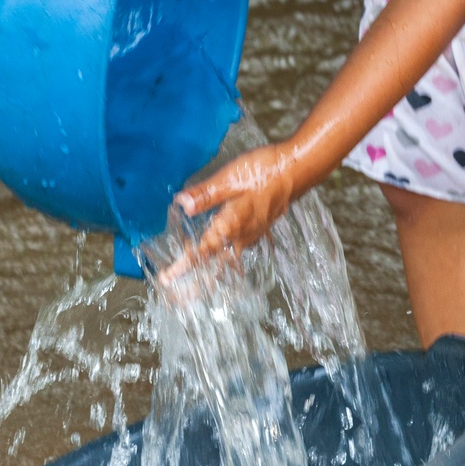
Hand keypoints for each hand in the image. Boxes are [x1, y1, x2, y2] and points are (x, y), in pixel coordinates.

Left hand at [159, 142, 295, 283]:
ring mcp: (252, 233)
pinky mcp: (259, 226)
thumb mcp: (231, 178)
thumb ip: (206, 194)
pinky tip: (222, 252)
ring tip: (197, 280)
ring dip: (211, 270)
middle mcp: (242, 235)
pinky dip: (225, 257)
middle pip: (216, 264)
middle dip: (197, 281)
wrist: (297, 170)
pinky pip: (238, 249)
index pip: (203, 252)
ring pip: (227, 258)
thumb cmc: (265, 172)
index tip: (167, 279)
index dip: (184, 266)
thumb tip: (181, 205)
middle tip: (178, 295)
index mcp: (231, 224)